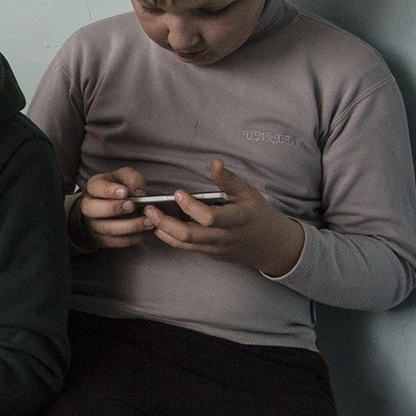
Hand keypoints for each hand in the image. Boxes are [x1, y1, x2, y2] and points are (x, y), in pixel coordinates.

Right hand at [71, 166, 153, 248]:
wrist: (112, 206)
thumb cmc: (119, 189)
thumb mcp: (125, 177)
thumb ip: (132, 179)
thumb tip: (139, 193)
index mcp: (93, 187)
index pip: (95, 187)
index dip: (109, 190)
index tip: (125, 192)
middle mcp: (88, 206)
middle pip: (92, 209)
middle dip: (114, 208)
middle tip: (132, 206)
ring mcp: (92, 224)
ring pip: (106, 228)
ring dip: (129, 226)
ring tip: (147, 221)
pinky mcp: (100, 239)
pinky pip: (114, 241)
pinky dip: (130, 238)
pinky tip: (143, 232)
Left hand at [144, 159, 305, 276]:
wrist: (268, 245)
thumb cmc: (257, 214)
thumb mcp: (248, 193)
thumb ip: (229, 180)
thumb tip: (215, 162)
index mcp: (237, 219)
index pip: (210, 217)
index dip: (191, 206)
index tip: (177, 193)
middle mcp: (223, 237)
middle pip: (189, 235)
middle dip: (164, 223)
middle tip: (149, 208)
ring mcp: (214, 248)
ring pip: (183, 244)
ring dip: (162, 231)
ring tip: (148, 216)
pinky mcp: (207, 253)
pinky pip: (185, 247)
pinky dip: (169, 237)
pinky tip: (157, 225)